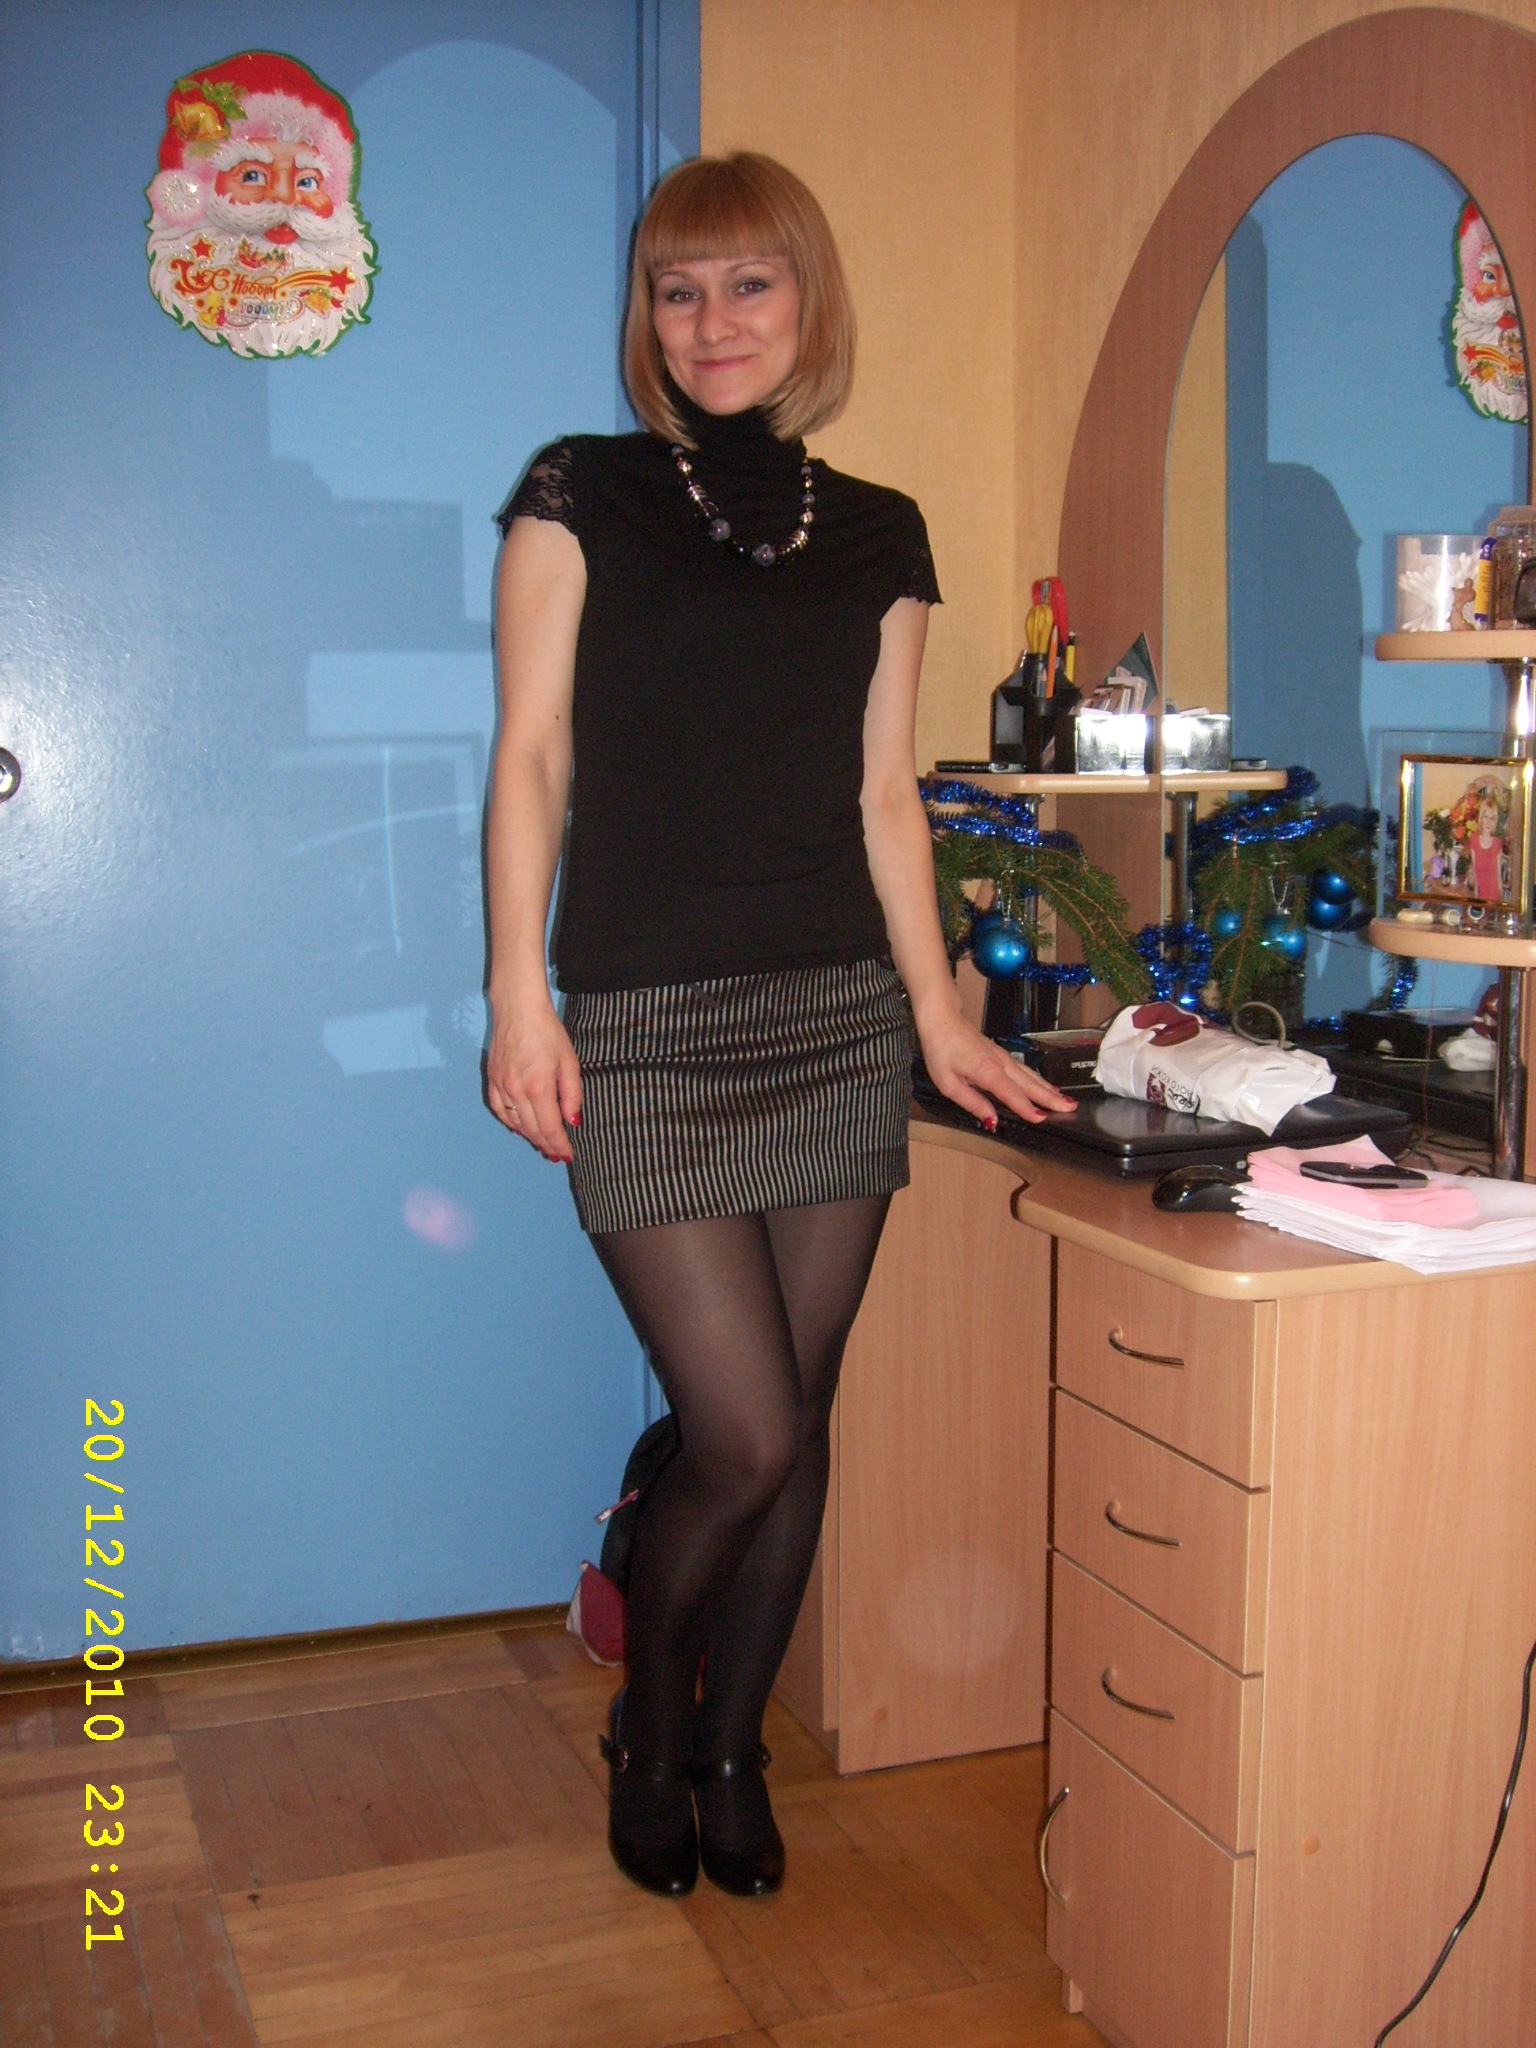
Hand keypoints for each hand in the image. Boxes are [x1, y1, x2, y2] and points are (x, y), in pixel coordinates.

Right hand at [485, 989, 581, 1161]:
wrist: (517, 1008)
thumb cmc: (547, 1031)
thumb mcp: (569, 1061)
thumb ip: (572, 1094)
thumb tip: (573, 1121)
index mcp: (539, 1087)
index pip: (550, 1128)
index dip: (560, 1144)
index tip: (568, 1155)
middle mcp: (517, 1091)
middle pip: (532, 1129)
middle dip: (546, 1145)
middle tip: (557, 1154)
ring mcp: (501, 1086)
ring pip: (516, 1123)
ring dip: (530, 1137)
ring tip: (542, 1144)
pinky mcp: (492, 1079)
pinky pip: (500, 1110)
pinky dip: (511, 1123)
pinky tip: (520, 1128)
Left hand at [918, 1008, 1076, 1128]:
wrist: (942, 1018)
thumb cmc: (941, 1049)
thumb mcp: (947, 1082)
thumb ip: (972, 1102)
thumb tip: (991, 1120)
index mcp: (986, 1071)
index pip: (1010, 1093)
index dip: (1025, 1107)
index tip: (1041, 1118)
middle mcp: (1000, 1063)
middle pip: (1029, 1083)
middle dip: (1050, 1098)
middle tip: (1070, 1109)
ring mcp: (1003, 1057)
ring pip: (1030, 1076)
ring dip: (1049, 1089)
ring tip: (1066, 1101)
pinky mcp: (1002, 1055)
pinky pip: (1025, 1070)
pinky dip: (1039, 1080)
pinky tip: (1047, 1086)